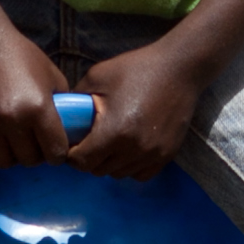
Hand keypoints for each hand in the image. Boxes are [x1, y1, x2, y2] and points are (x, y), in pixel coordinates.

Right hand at [0, 24, 71, 169]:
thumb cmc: (20, 56)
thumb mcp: (51, 75)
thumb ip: (61, 105)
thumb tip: (69, 131)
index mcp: (39, 107)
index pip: (55, 152)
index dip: (56, 153)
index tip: (52, 148)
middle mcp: (12, 118)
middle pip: (28, 160)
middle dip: (33, 154)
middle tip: (29, 142)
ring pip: (2, 162)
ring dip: (9, 156)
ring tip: (9, 143)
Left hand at [72, 38, 206, 179]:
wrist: (179, 68)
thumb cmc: (137, 69)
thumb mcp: (98, 76)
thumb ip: (77, 99)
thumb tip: (63, 116)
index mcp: (114, 131)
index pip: (82, 161)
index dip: (72, 155)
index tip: (73, 144)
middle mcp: (134, 148)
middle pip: (99, 170)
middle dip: (89, 159)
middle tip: (89, 142)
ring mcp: (152, 154)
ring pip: (119, 174)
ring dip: (110, 163)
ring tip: (110, 144)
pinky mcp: (167, 155)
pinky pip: (141, 174)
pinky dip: (131, 167)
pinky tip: (129, 149)